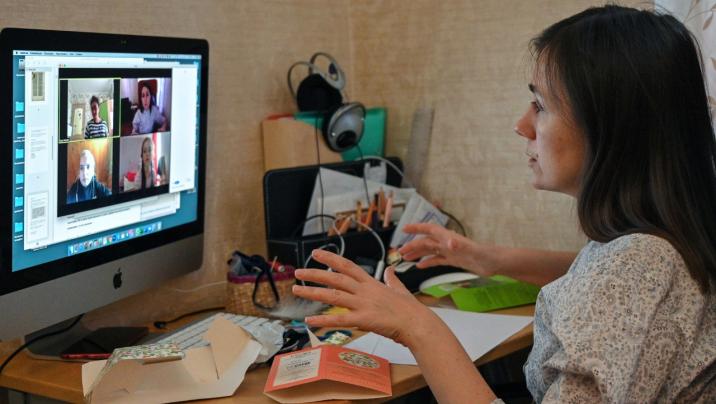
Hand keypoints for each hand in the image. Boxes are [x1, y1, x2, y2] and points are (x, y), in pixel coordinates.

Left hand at [292, 250, 438, 347]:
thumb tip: (390, 270)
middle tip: (298, 272)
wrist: (417, 323)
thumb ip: (392, 279)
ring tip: (297, 291)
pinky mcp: (363, 320)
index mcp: (372, 283)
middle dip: (315, 274)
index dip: (331, 258)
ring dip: (313, 293)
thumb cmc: (410, 310)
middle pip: (335, 278)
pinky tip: (309, 320)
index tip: (317, 253)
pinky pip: (339, 320)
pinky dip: (323, 320)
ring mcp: (363, 304)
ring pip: (333, 296)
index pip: (347, 266)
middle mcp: (364, 291)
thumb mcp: (400, 289)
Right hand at [398, 223, 496, 276]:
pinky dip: (427, 263)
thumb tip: (449, 242)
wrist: (494, 264)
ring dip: (417, 254)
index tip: (404, 229)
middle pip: (426, 242)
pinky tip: (420, 267)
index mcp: (448, 238)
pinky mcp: (454, 260)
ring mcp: (450, 252)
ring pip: (429, 251)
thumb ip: (460, 246)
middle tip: (399, 252)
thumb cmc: (484, 255)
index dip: (417, 228)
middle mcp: (447, 243)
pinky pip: (437, 260)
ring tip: (405, 259)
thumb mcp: (470, 250)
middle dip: (412, 245)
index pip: (429, 230)